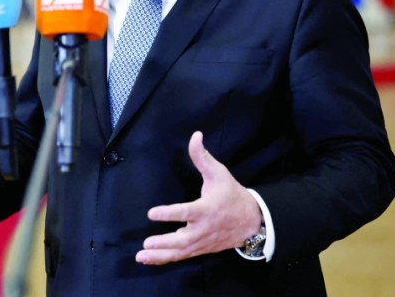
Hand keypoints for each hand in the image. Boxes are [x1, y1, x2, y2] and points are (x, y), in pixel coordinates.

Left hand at [136, 131, 262, 264]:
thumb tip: (195, 135)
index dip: (169, 214)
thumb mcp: (219, 173)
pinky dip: (165, 259)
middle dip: (164, 242)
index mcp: (207, 209)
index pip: (186, 212)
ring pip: (181, 251)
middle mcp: (203, 228)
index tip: (152, 213)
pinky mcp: (201, 249)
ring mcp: (202, 241)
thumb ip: (202, 157)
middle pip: (183, 239)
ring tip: (141, 255)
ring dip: (160, 255)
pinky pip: (182, 256)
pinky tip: (149, 259)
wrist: (253, 221)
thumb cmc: (232, 194)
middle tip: (146, 242)